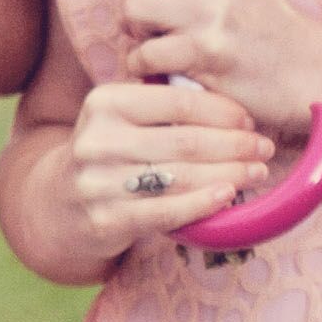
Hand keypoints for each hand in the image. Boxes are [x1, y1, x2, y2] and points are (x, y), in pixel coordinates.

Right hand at [54, 70, 276, 264]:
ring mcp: (98, 182)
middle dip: (235, 145)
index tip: (248, 121)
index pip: (178, 102)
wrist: (58, 203)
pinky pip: (167, 211)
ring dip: (230, 174)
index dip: (222, 111)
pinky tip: (228, 196)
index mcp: (105, 103)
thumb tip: (236, 110)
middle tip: (263, 148)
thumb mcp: (122, 118)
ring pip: (181, 177)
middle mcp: (97, 140)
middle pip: (185, 141)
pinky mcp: (106, 219)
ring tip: (256, 172)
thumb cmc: (110, 153)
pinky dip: (203, 203)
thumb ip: (163, 106)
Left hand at [109, 0, 321, 133]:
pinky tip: (169, 65)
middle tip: (158, 11)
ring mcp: (208, 9)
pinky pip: (141, 53)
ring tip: (167, 39)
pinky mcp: (203, 49)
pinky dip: (145, 65)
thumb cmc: (259, 23)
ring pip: (130, 9)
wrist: (304, 68)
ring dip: (139, 32)